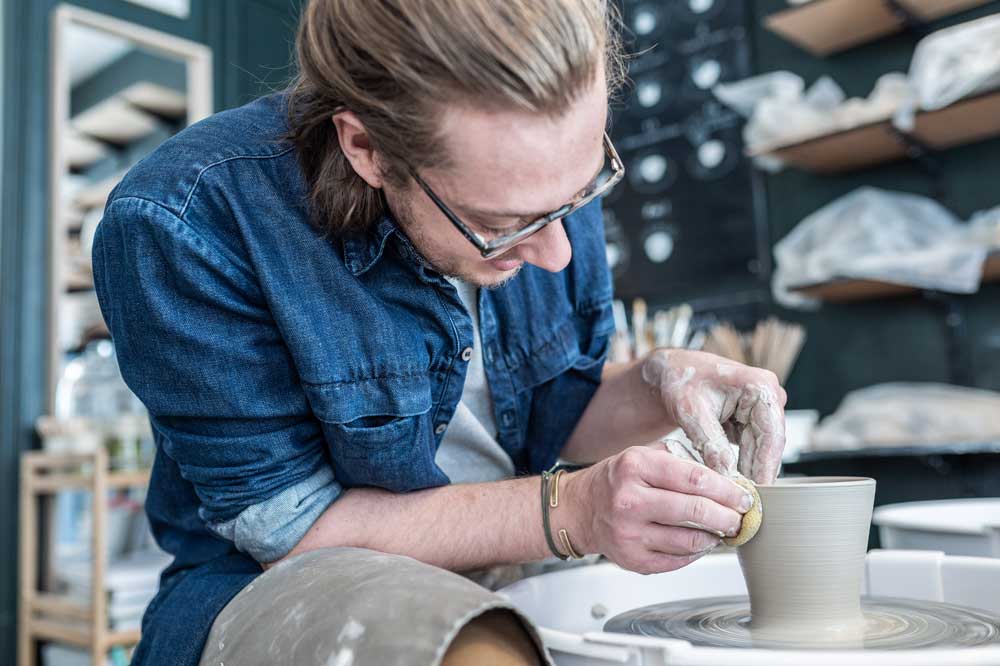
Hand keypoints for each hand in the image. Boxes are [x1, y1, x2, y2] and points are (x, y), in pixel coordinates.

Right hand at [559, 445, 755, 574]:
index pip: (694, 478)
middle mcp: (629, 499)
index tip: (743, 495)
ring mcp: (629, 533)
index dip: (726, 489)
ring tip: (722, 530)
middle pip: (695, 511)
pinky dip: (695, 552)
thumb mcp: (642, 455)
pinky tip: (699, 542)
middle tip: (740, 517)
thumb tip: (725, 479)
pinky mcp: (632, 559)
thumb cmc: (616, 481)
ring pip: (690, 540)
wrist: (580, 509)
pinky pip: (678, 560)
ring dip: (715, 537)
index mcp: (635, 466)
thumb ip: (680, 461)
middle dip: (727, 516)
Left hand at [641, 349, 786, 483]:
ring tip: (735, 497)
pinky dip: (740, 464)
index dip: (765, 465)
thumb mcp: (691, 411)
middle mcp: (768, 396)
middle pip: (769, 445)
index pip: (771, 434)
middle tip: (744, 503)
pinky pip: (751, 449)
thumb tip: (725, 475)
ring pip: (761, 450)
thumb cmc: (681, 381)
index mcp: (759, 386)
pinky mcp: (753, 421)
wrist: (673, 372)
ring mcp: (763, 409)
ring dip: (748, 471)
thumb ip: (709, 442)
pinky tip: (729, 483)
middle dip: (756, 473)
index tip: (758, 491)